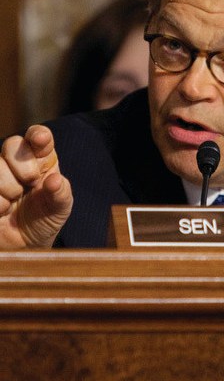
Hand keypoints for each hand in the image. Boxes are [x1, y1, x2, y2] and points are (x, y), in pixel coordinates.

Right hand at [0, 125, 72, 247]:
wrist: (22, 246)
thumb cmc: (44, 220)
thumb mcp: (59, 209)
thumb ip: (60, 194)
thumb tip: (54, 180)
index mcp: (41, 159)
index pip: (39, 137)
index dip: (38, 135)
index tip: (40, 139)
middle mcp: (17, 161)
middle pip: (12, 145)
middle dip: (24, 167)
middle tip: (30, 184)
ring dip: (7, 189)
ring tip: (12, 204)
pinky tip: (1, 211)